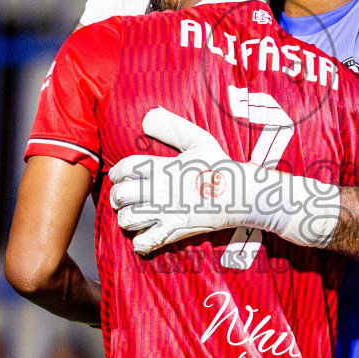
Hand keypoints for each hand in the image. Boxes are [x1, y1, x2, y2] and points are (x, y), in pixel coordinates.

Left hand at [108, 107, 336, 254]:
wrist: (242, 194)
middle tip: (126, 200)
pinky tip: (146, 235)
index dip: (116, 174)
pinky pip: (144, 242)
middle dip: (118, 198)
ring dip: (127, 220)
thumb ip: (173, 128)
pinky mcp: (174, 232)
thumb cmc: (220, 167)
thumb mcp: (199, 141)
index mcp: (162, 166)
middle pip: (120, 196)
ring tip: (135, 217)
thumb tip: (149, 115)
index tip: (121, 178)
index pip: (124, 169)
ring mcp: (166, 212)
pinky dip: (140, 242)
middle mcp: (159, 189)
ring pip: (127, 220)